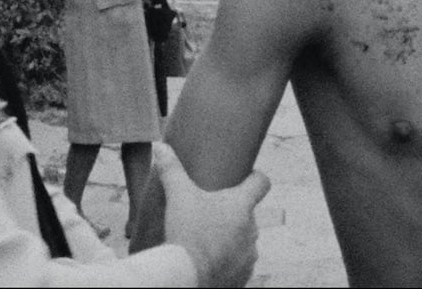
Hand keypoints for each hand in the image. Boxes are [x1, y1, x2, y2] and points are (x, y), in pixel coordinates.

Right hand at [153, 143, 270, 287]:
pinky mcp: (243, 276)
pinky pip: (240, 263)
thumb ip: (171, 169)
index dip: (255, 177)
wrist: (187, 276)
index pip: (262, 182)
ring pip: (244, 239)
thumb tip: (159, 145)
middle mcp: (252, 229)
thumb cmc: (187, 233)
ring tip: (207, 237)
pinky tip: (210, 259)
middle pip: (248, 213)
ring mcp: (249, 254)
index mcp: (242, 205)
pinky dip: (228, 260)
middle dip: (232, 212)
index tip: (244, 177)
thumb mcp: (178, 196)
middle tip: (211, 211)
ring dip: (231, 237)